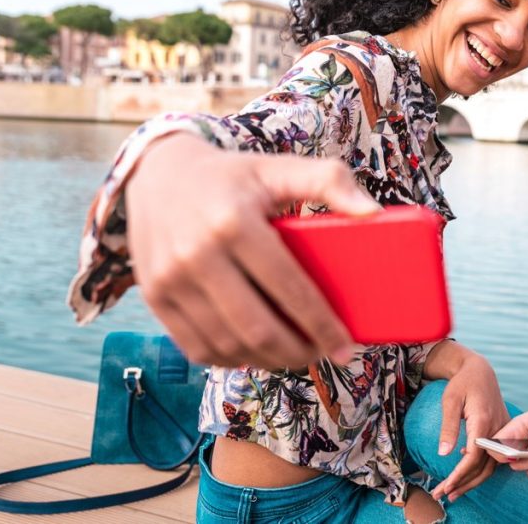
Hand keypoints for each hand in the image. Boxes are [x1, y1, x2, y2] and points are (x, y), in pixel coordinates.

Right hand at [126, 134, 379, 368]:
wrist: (158, 174)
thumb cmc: (233, 176)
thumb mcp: (280, 167)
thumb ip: (330, 180)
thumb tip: (373, 212)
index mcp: (234, 222)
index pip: (289, 287)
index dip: (322, 323)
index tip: (347, 345)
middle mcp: (196, 254)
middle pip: (257, 328)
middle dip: (298, 351)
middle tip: (324, 353)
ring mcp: (169, 280)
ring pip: (227, 345)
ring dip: (268, 361)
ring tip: (296, 354)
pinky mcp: (154, 298)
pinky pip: (198, 348)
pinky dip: (232, 360)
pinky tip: (256, 353)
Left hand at [429, 354, 509, 501]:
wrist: (480, 371)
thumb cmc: (462, 383)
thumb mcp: (450, 401)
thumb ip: (448, 427)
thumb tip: (443, 454)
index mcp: (483, 421)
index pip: (474, 456)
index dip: (460, 474)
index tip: (446, 486)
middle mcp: (497, 429)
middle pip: (483, 466)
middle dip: (463, 483)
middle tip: (443, 495)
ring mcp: (503, 432)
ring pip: (491, 465)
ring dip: (472, 481)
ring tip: (453, 492)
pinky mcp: (504, 433)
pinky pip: (495, 457)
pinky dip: (480, 469)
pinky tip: (465, 472)